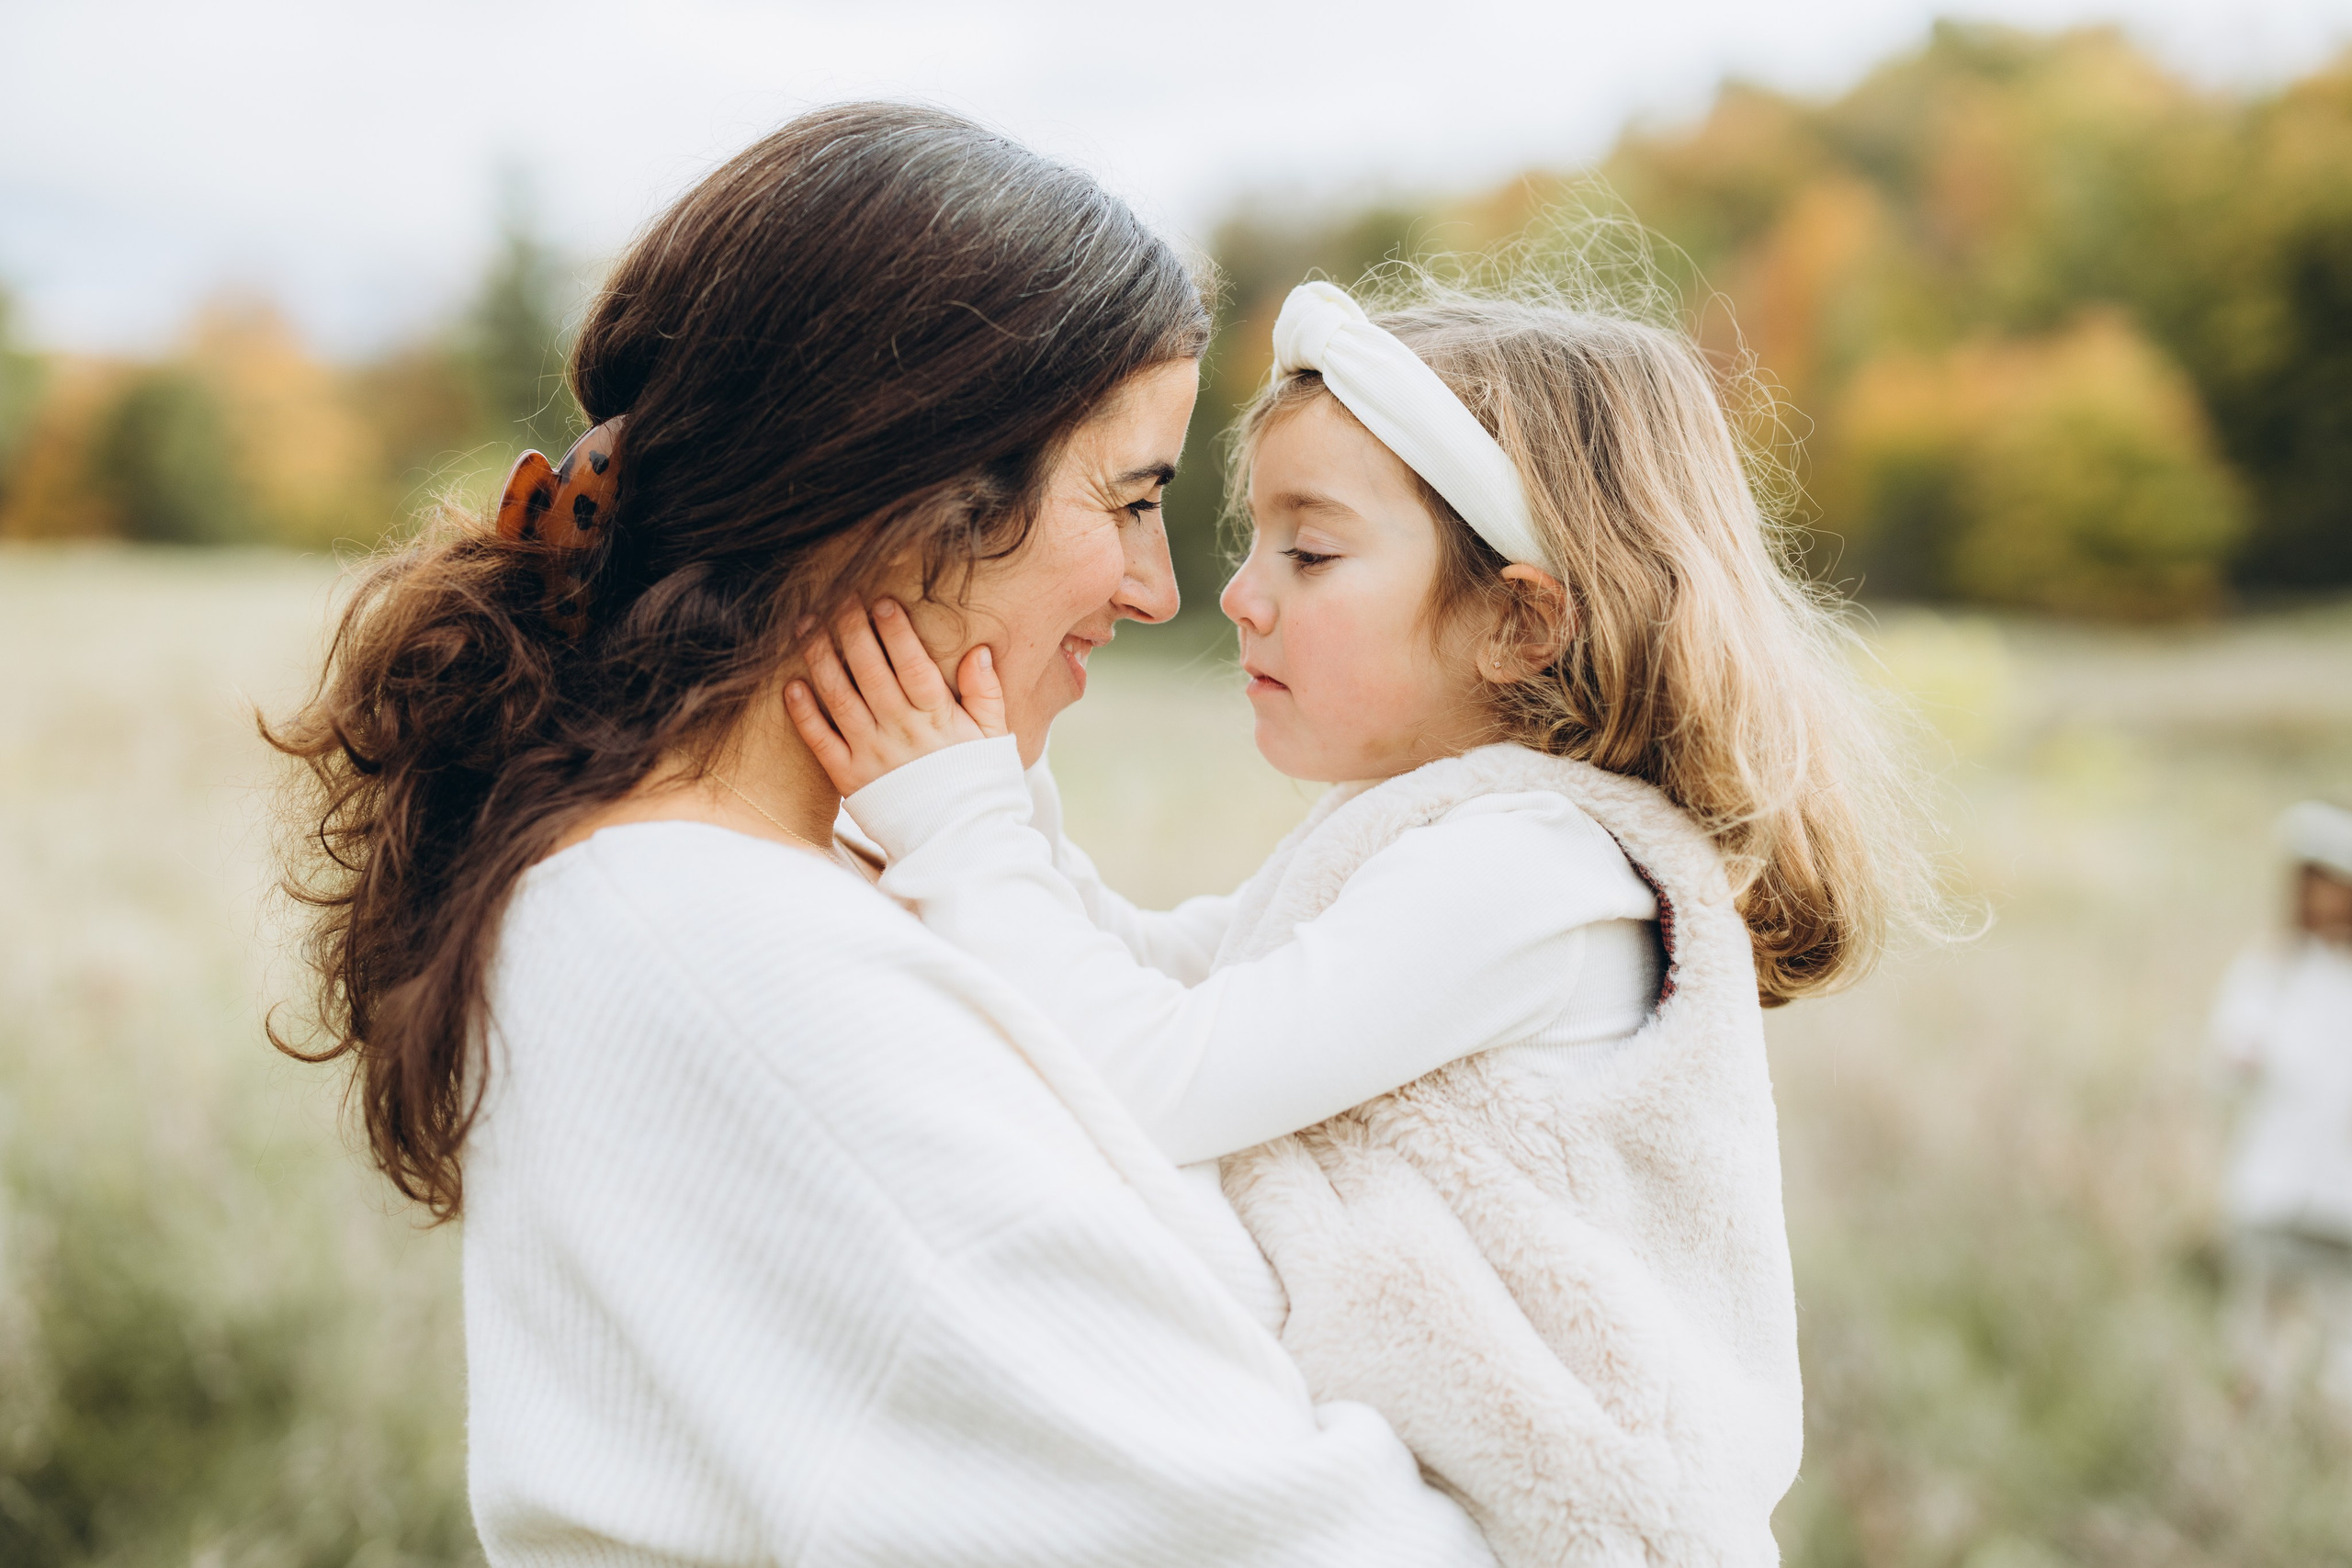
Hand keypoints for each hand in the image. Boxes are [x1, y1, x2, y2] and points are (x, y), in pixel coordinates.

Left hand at [785, 600, 1007, 796]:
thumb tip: (977, 651)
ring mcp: (872, 755)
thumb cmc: (977, 782)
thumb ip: (986, 693)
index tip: (882, 602)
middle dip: (853, 631)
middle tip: (839, 598)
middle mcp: (901, 733)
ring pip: (841, 699)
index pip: (914, 666)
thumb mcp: (994, 737)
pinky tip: (791, 685)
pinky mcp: (849, 778)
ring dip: (820, 660)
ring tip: (807, 627)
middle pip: (871, 673)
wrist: (958, 839)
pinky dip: (804, 714)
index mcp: (938, 720)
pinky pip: (821, 742)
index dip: (897, 633)